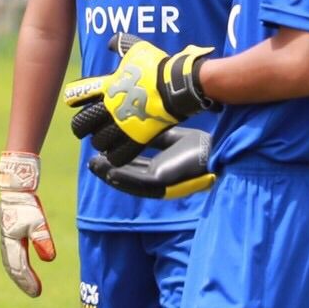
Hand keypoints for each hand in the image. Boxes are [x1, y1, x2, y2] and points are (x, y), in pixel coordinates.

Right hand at [0, 151, 57, 296]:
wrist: (14, 188)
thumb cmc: (26, 204)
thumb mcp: (38, 221)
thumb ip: (43, 239)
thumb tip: (49, 259)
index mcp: (11, 241)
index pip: (19, 266)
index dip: (28, 281)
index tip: (37, 292)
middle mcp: (6, 242)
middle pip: (12, 268)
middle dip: (23, 281)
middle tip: (35, 292)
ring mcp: (6, 239)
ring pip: (10, 262)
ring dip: (20, 275)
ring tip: (30, 285)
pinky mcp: (9, 234)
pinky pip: (11, 255)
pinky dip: (17, 265)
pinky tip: (24, 269)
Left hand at [65, 34, 213, 167]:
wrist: (178, 85)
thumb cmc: (159, 66)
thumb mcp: (138, 50)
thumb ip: (122, 45)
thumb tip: (112, 42)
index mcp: (108, 86)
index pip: (79, 92)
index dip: (73, 97)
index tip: (71, 101)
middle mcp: (111, 107)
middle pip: (82, 124)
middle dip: (81, 126)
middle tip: (85, 127)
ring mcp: (123, 124)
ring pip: (98, 142)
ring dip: (99, 142)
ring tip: (103, 140)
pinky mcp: (137, 138)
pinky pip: (118, 155)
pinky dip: (115, 156)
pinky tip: (115, 153)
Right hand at [90, 126, 214, 199]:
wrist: (217, 150)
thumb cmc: (199, 145)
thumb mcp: (170, 137)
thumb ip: (154, 136)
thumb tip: (135, 123)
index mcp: (160, 169)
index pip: (133, 167)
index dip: (114, 161)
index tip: (98, 152)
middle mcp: (159, 179)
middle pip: (127, 176)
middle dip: (108, 169)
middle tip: (90, 160)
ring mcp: (161, 184)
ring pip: (129, 181)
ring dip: (110, 174)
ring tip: (94, 165)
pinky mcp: (163, 185)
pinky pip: (138, 183)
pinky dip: (123, 178)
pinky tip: (109, 170)